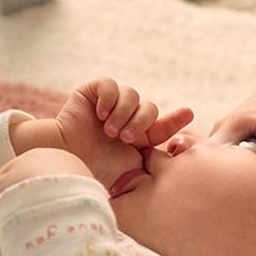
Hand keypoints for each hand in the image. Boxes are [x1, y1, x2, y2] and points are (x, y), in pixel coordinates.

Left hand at [0, 148, 91, 219]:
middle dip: (19, 193)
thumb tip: (95, 225)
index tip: (44, 208)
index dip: (41, 190)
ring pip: (2, 184)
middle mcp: (38, 158)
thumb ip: (90, 207)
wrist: (73, 198)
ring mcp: (17, 170)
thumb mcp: (96, 201)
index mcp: (64, 160)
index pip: (46, 172)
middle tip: (21, 215)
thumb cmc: (88, 204)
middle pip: (22, 176)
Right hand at [52, 80, 192, 187]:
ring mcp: (109, 104)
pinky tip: (100, 115)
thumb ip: (151, 163)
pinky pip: (110, 85)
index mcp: (136, 137)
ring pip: (132, 95)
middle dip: (141, 122)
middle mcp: (124, 118)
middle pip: (149, 107)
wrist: (67, 159)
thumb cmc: (96, 170)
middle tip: (125, 137)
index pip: (161, 125)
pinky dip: (109, 99)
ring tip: (109, 130)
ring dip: (123, 113)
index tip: (188, 114)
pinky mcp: (92, 92)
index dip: (175, 119)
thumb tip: (172, 166)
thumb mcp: (131, 170)